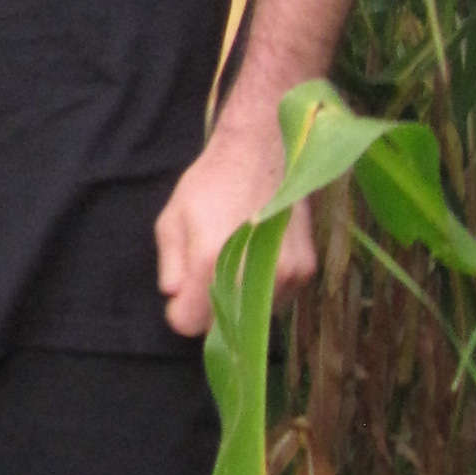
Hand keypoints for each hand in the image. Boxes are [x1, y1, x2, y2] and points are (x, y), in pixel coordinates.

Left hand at [155, 112, 310, 339]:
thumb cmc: (212, 181)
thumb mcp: (173, 218)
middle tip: (208, 273)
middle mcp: (252, 275)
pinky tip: (258, 257)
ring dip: (240, 300)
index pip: (190, 325)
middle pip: (224, 326)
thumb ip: (169, 264)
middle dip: (210, 309)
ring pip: (254, 316)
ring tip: (236, 259)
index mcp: (210, 261)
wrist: (265, 148)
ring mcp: (285, 275)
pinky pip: (278, 299)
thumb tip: (174, 297)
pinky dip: (264, 289)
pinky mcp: (306, 270)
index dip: (180, 312)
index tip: (182, 293)